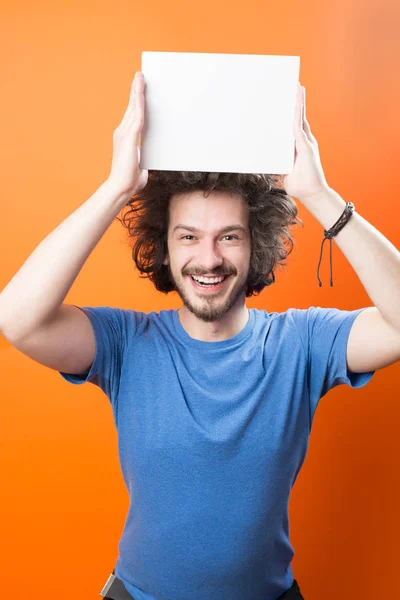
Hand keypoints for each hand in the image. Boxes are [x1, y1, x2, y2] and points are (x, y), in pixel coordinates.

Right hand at [106, 72, 148, 196]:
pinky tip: (142, 90)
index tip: (138, 90)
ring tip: (141, 77)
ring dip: (137, 91)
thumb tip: (148, 161)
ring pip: (133, 107)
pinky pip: (137, 113)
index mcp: (124, 138)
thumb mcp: (141, 166)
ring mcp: (124, 132)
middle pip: (131, 107)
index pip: (131, 115)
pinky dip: (139, 100)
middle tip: (140, 76)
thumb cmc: (130, 181)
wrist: (121, 187)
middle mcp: (122, 132)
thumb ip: (144, 160)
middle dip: (136, 91)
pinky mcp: (130, 135)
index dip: (135, 102)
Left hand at [282, 84, 329, 202]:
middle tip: (293, 84)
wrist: (311, 194)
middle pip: (299, 117)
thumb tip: (267, 159)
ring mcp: (306, 143)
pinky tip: (295, 104)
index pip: (293, 124)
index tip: (286, 98)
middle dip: (296, 101)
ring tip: (296, 87)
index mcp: (298, 145)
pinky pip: (299, 128)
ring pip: (301, 119)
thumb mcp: (285, 169)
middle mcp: (304, 141)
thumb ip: (279, 161)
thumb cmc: (299, 184)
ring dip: (298, 103)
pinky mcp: (306, 147)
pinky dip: (298, 115)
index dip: (291, 111)